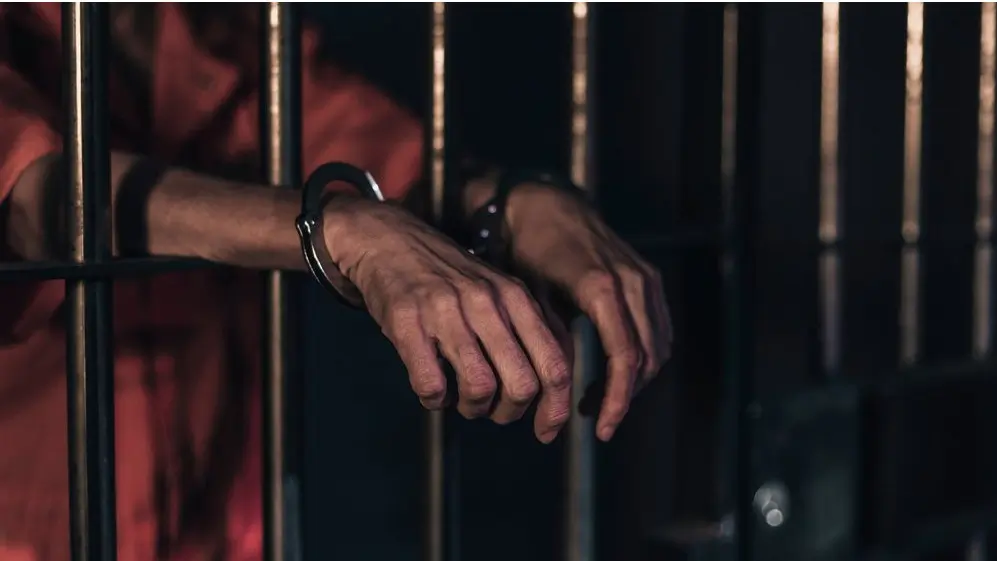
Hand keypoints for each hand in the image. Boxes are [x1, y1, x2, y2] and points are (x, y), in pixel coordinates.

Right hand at [323, 196, 571, 442]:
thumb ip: (527, 331)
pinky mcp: (407, 322)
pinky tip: (431, 387)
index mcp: (516, 298)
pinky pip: (431, 385)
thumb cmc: (448, 278)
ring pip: (479, 388)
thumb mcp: (498, 291)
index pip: (554, 365)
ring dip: (471, 407)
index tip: (545, 432)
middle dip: (508, 412)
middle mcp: (487, 302)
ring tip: (459, 397)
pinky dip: (433, 399)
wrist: (387, 238)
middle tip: (491, 409)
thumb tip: (554, 390)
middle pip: (522, 385)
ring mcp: (447, 310)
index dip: (555, 410)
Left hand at [506, 184, 671, 441]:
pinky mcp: (649, 278)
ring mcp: (645, 278)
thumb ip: (549, 340)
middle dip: (624, 397)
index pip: (624, 357)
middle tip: (594, 421)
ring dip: (635, 380)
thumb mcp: (530, 297)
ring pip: (657, 346)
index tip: (600, 428)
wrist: (546, 204)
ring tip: (599, 401)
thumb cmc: (528, 250)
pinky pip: (658, 329)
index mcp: (601, 288)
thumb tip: (556, 392)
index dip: (617, 399)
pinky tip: (615, 373)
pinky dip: (642, 356)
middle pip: (646, 357)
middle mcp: (632, 282)